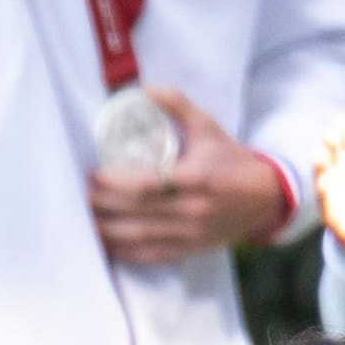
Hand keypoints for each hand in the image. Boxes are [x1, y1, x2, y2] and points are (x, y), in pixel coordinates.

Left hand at [86, 93, 299, 266]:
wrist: (264, 199)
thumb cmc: (231, 160)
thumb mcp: (208, 127)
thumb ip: (177, 105)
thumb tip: (144, 88)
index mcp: (196, 179)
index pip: (146, 185)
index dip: (114, 183)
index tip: (94, 173)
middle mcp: (191, 210)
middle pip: (135, 212)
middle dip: (102, 204)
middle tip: (80, 193)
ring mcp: (189, 235)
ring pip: (136, 237)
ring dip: (105, 230)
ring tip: (83, 217)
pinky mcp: (187, 250)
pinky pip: (147, 256)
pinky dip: (122, 251)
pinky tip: (102, 243)